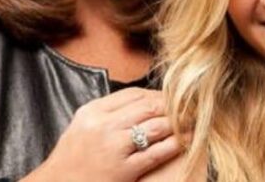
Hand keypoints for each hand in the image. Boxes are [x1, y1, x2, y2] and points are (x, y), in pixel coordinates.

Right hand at [22, 87, 181, 181]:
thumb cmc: (72, 158)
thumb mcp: (83, 125)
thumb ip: (108, 110)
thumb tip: (143, 99)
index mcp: (92, 111)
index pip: (134, 94)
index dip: (158, 94)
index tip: (171, 98)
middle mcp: (103, 126)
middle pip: (149, 107)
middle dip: (173, 106)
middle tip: (189, 107)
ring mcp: (113, 148)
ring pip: (156, 126)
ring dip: (179, 123)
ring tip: (192, 122)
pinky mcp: (123, 170)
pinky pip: (157, 152)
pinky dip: (176, 144)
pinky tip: (186, 140)